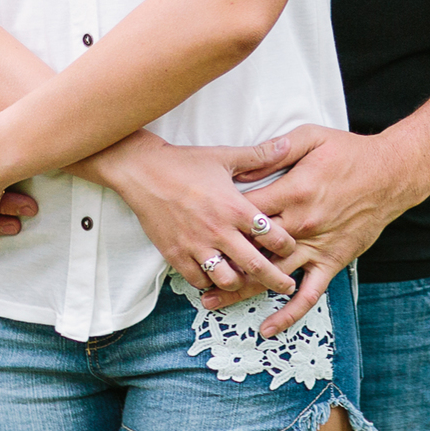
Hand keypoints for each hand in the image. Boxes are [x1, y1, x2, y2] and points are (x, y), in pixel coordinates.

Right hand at [87, 133, 301, 303]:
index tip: (288, 248)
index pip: (274, 236)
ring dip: (240, 283)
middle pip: (257, 266)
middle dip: (277, 280)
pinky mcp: (174, 253)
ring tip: (244, 279)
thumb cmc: (183, 162)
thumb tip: (287, 144)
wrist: (140, 169)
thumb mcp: (223, 156)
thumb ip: (258, 155)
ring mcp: (195, 244)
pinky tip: (212, 274)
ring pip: (227, 280)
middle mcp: (218, 230)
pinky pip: (197, 279)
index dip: (287, 246)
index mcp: (234, 207)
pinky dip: (208, 281)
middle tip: (286, 286)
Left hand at [213, 122, 418, 335]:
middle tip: (189, 275)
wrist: (392, 174)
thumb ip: (274, 150)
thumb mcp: (309, 138)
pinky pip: (310, 293)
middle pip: (252, 248)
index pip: (244, 213)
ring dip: (241, 290)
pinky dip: (289, 312)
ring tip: (212, 302)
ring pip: (273, 275)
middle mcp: (301, 225)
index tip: (194, 225)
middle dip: (219, 262)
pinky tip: (269, 327)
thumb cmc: (349, 152)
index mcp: (291, 192)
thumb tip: (244, 163)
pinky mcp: (333, 262)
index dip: (219, 220)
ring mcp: (317, 247)